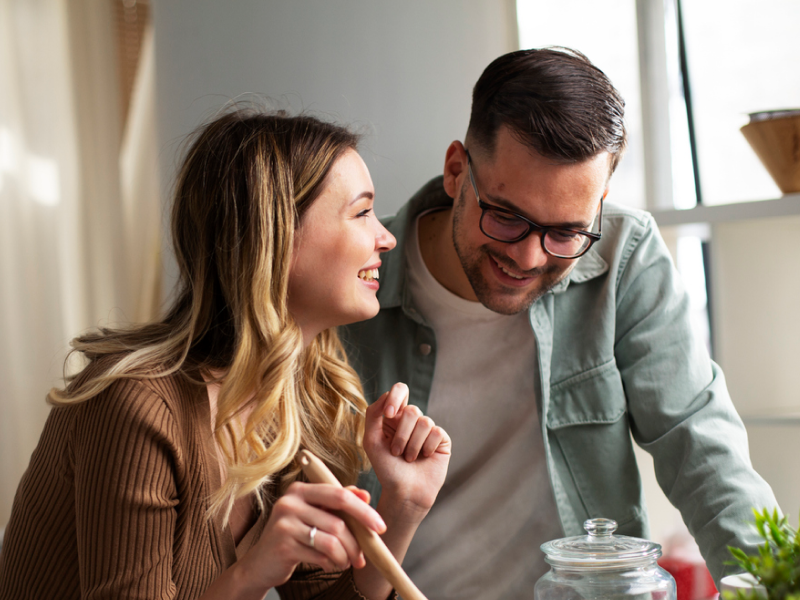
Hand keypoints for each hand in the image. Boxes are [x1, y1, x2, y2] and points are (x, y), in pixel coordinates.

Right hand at [240, 482, 385, 589]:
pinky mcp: (283, 545)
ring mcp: (284, 523)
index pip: (339, 494)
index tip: (380, 526)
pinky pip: (320, 555)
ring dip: (344, 556)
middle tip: (364, 557)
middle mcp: (290, 501)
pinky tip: (330, 564)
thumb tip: (365, 495)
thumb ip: (337, 502)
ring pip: (332, 541)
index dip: (363, 510)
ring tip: (345, 563)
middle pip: (338, 520)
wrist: (261, 562)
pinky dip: (332, 563)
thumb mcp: (314, 514)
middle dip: (357, 541)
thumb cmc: (294, 535)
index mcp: (300, 489)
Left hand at [363, 383, 450, 522]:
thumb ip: (373, 415)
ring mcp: (428, 429)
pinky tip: (424, 458)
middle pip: (412, 410)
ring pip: (424, 421)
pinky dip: (426, 448)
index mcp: (394, 416)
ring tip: (409, 458)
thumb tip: (386, 395)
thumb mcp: (371, 441)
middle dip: (401, 434)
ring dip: (412, 445)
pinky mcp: (441, 439)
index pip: (400, 390)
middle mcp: (412, 420)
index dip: (396, 398)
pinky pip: (436, 432)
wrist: (404, 493)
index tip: (389, 414)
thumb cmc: (386, 469)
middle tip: (396, 452)